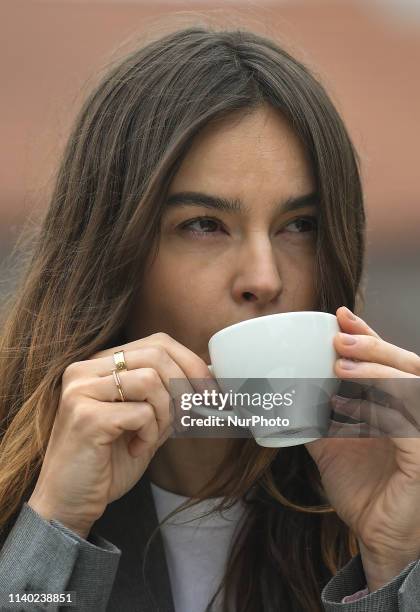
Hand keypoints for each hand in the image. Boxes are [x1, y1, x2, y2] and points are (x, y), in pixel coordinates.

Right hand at [28, 333, 214, 538]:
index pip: (157, 343)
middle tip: (191, 416)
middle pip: (156, 354)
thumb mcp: (145, 421)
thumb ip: (168, 397)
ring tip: (150, 436)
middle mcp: (85, 370)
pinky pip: (140, 412)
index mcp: (99, 365)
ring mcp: (81, 391)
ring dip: (164, 413)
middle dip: (186, 387)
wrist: (69, 503)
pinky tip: (135, 449)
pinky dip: (149, 434)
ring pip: (150, 380)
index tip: (211, 391)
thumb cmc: (108, 462)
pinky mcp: (85, 416)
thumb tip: (209, 379)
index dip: (191, 364)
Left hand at [305, 306, 419, 589]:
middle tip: (338, 338)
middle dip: (373, 346)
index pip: (388, 361)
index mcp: (394, 405)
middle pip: (406, 365)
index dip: (368, 336)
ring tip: (340, 363)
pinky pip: (406, 426)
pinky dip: (378, 410)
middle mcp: (413, 413)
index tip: (340, 317)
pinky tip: (348, 406)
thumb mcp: (330, 445)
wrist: (377, 536)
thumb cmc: (363, 488)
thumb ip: (315, 418)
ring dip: (376, 370)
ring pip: (412, 387)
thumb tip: (282, 396)